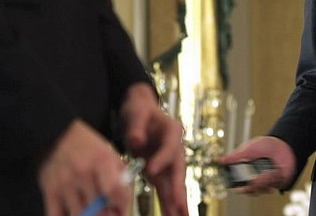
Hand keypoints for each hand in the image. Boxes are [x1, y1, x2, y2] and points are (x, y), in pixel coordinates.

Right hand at [38, 119, 129, 215]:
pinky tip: (76, 210)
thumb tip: (124, 202)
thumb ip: (121, 177)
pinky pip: (58, 215)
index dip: (121, 206)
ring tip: (92, 209)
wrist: (57, 133)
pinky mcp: (50, 190)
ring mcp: (65, 183)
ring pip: (81, 215)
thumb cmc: (86, 145)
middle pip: (99, 209)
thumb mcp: (110, 153)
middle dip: (106, 214)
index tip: (121, 210)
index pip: (115, 192)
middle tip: (107, 211)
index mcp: (102, 161)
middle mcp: (83, 172)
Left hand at [120, 83, 188, 215]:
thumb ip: (136, 126)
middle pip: (178, 170)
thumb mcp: (136, 112)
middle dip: (179, 190)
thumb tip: (136, 140)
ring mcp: (167, 162)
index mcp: (172, 130)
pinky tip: (172, 215)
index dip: (161, 159)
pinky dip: (168, 203)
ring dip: (177, 203)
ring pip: (174, 184)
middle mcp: (174, 148)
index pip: (169, 146)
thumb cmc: (140, 109)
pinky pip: (164, 189)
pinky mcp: (159, 171)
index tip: (151, 170)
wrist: (139, 111)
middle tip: (179, 205)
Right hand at [217, 136, 295, 193]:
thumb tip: (219, 160)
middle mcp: (256, 178)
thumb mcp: (248, 149)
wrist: (283, 143)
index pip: (241, 185)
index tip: (240, 188)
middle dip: (253, 186)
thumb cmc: (265, 145)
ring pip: (262, 189)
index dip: (240, 188)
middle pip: (251, 190)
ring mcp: (267, 181)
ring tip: (268, 171)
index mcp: (247, 171)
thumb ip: (234, 157)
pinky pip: (274, 186)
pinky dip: (274, 178)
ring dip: (265, 181)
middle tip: (255, 180)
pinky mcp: (278, 182)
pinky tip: (275, 170)